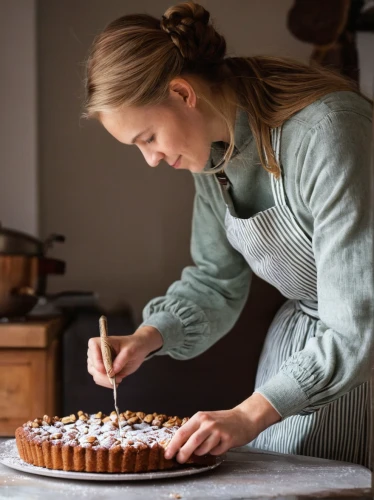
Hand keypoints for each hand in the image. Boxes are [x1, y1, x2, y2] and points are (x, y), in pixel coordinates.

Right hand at [87, 326, 162, 387]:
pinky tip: (117, 380)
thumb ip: (121, 360)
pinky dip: (108, 383)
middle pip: (93, 367)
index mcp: (99, 342)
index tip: (105, 370)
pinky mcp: (101, 371)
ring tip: (119, 379)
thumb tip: (112, 371)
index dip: (97, 362)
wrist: (138, 349)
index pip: (93, 352)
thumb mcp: (130, 350)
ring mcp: (97, 363)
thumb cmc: (133, 345)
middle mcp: (95, 352)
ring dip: (107, 381)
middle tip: (117, 379)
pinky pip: (100, 380)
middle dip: (104, 375)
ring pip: (96, 375)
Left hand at [164, 393, 280, 462]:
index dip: (173, 445)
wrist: (244, 418)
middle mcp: (208, 423)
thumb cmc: (223, 421)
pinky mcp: (228, 439)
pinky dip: (214, 452)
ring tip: (207, 447)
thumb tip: (179, 445)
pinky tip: (219, 445)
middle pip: (191, 442)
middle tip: (180, 460)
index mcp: (200, 417)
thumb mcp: (206, 420)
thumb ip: (194, 430)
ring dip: (201, 453)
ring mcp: (219, 431)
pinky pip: (216, 452)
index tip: (167, 454)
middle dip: (183, 453)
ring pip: (203, 449)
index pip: (182, 432)